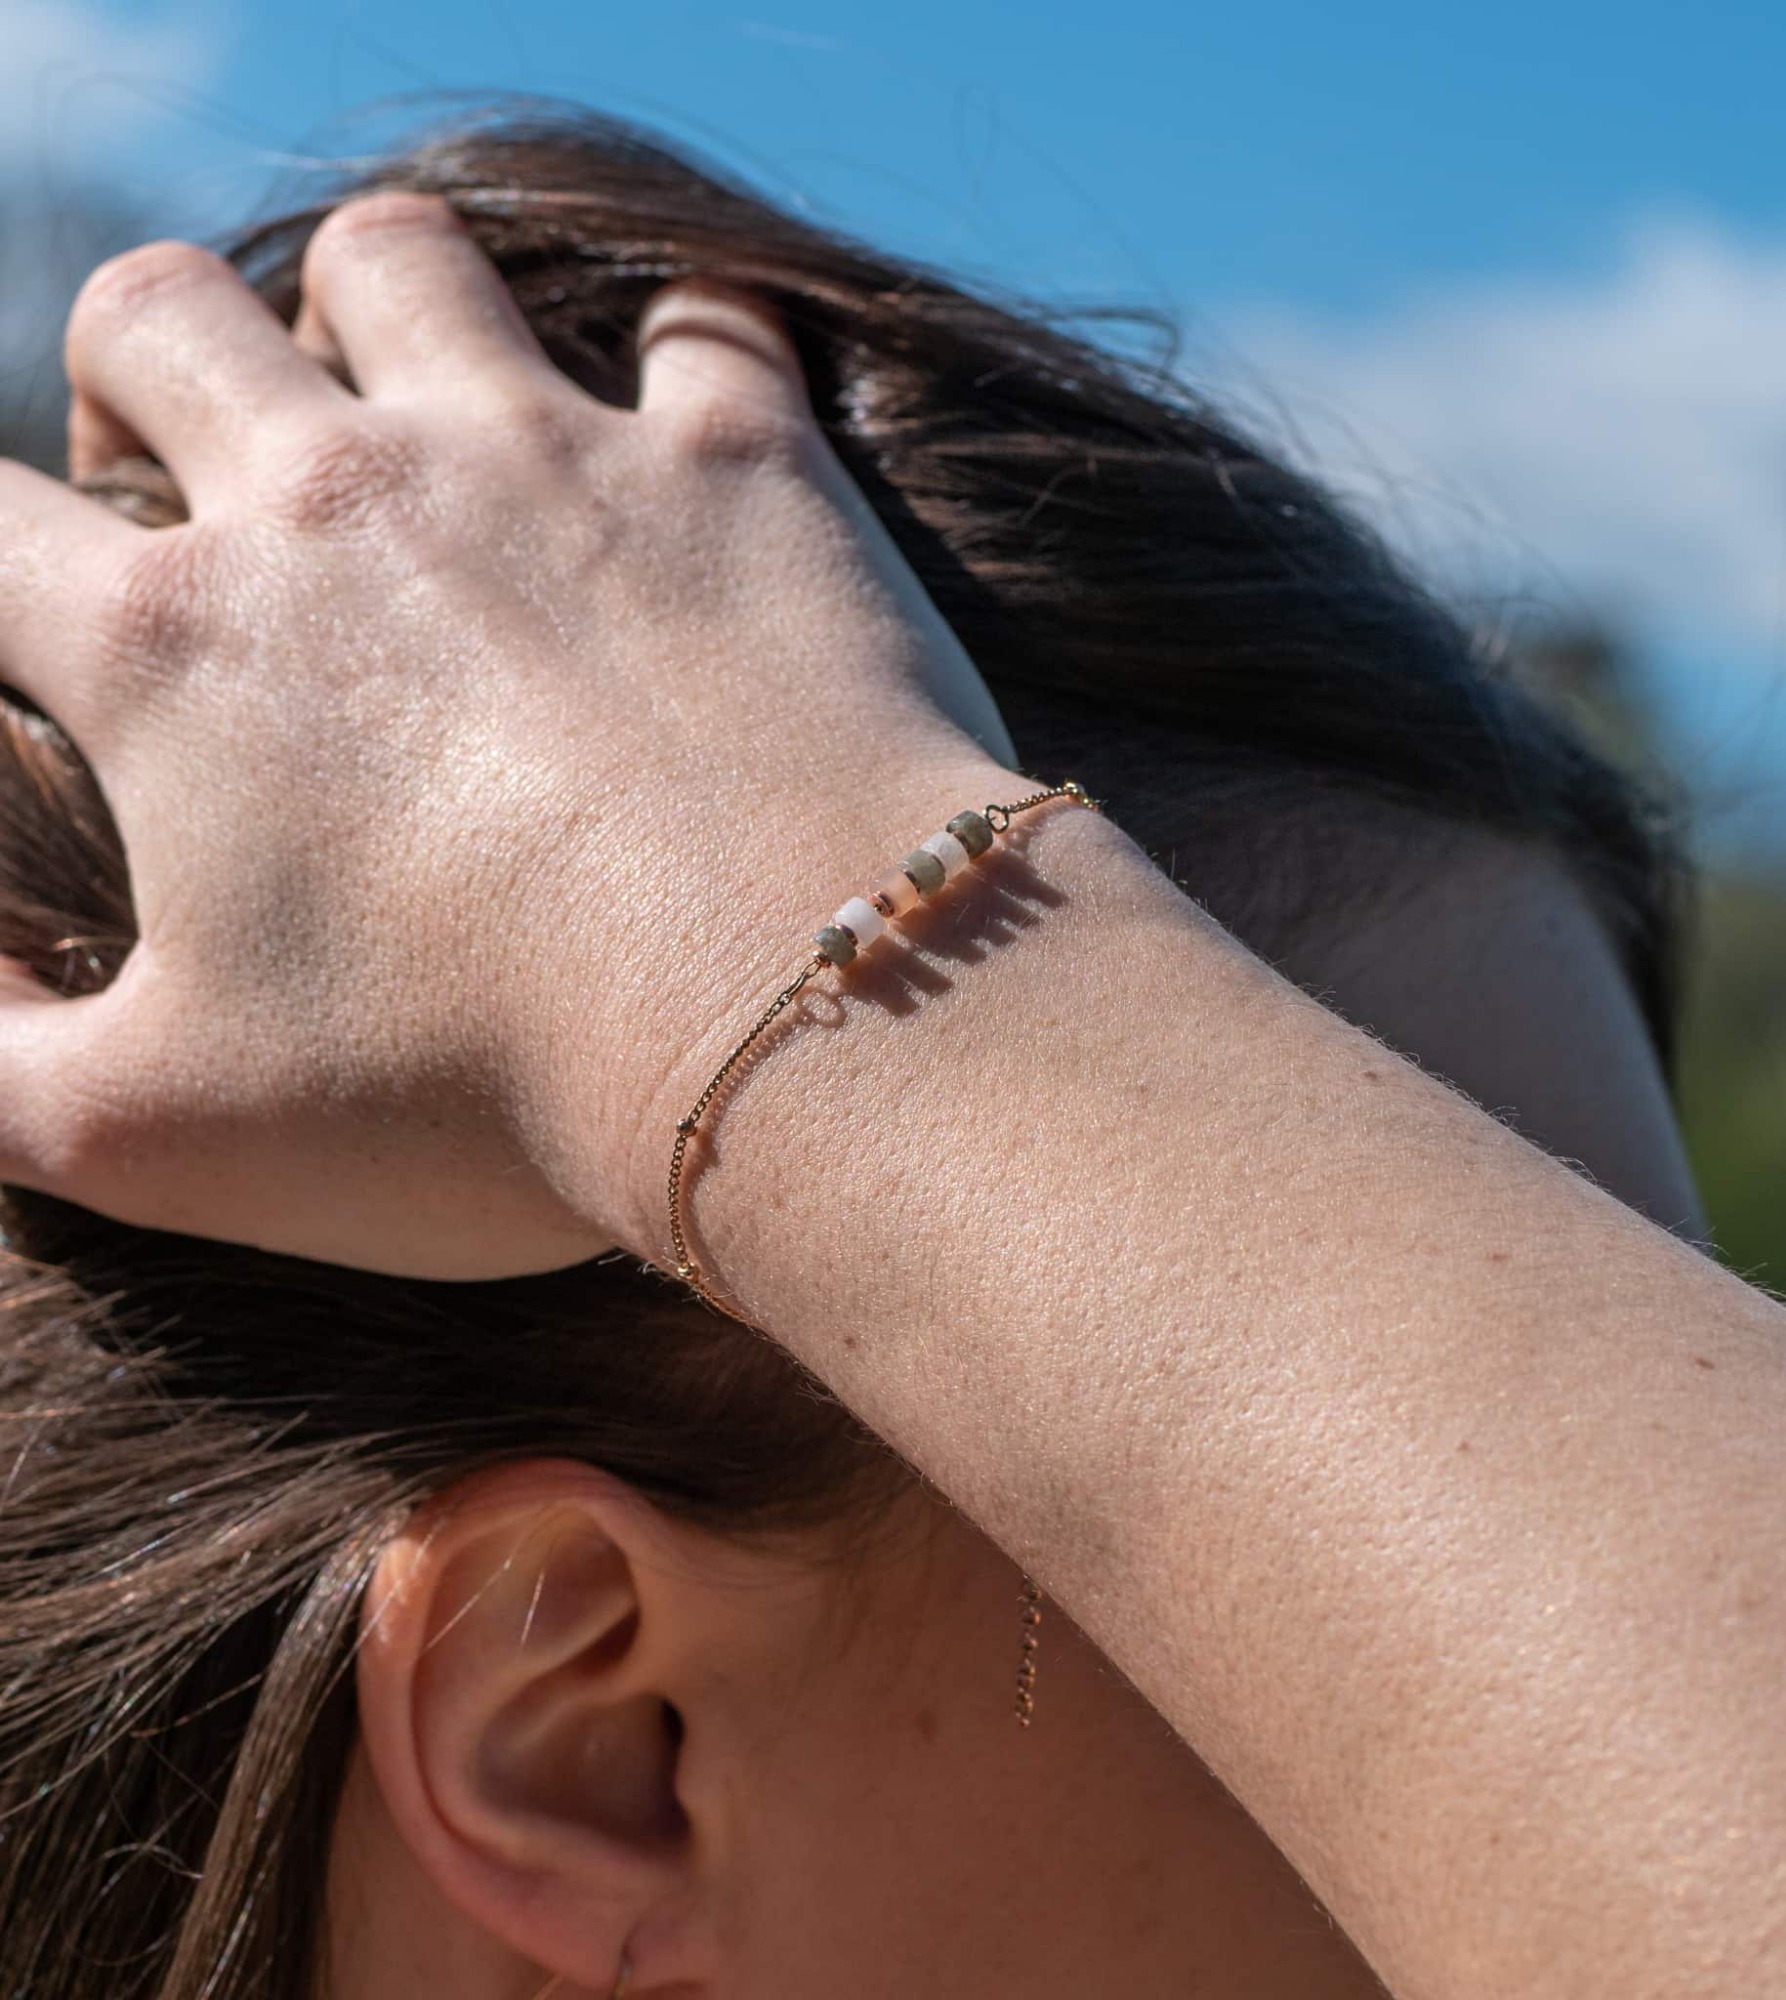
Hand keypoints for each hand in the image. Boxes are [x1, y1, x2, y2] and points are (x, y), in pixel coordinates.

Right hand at [0, 192, 1014, 1275]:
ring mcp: (550, 458)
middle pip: (156, 312)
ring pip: (398, 257)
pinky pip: (703, 322)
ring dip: (378, 313)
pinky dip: (691, 357)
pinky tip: (688, 438)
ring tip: (418, 422)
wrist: (788, 1022)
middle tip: (210, 499)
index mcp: (177, 650)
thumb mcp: (163, 1136)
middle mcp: (341, 503)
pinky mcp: (740, 467)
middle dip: (142, 378)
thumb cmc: (480, 1096)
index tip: (27, 624)